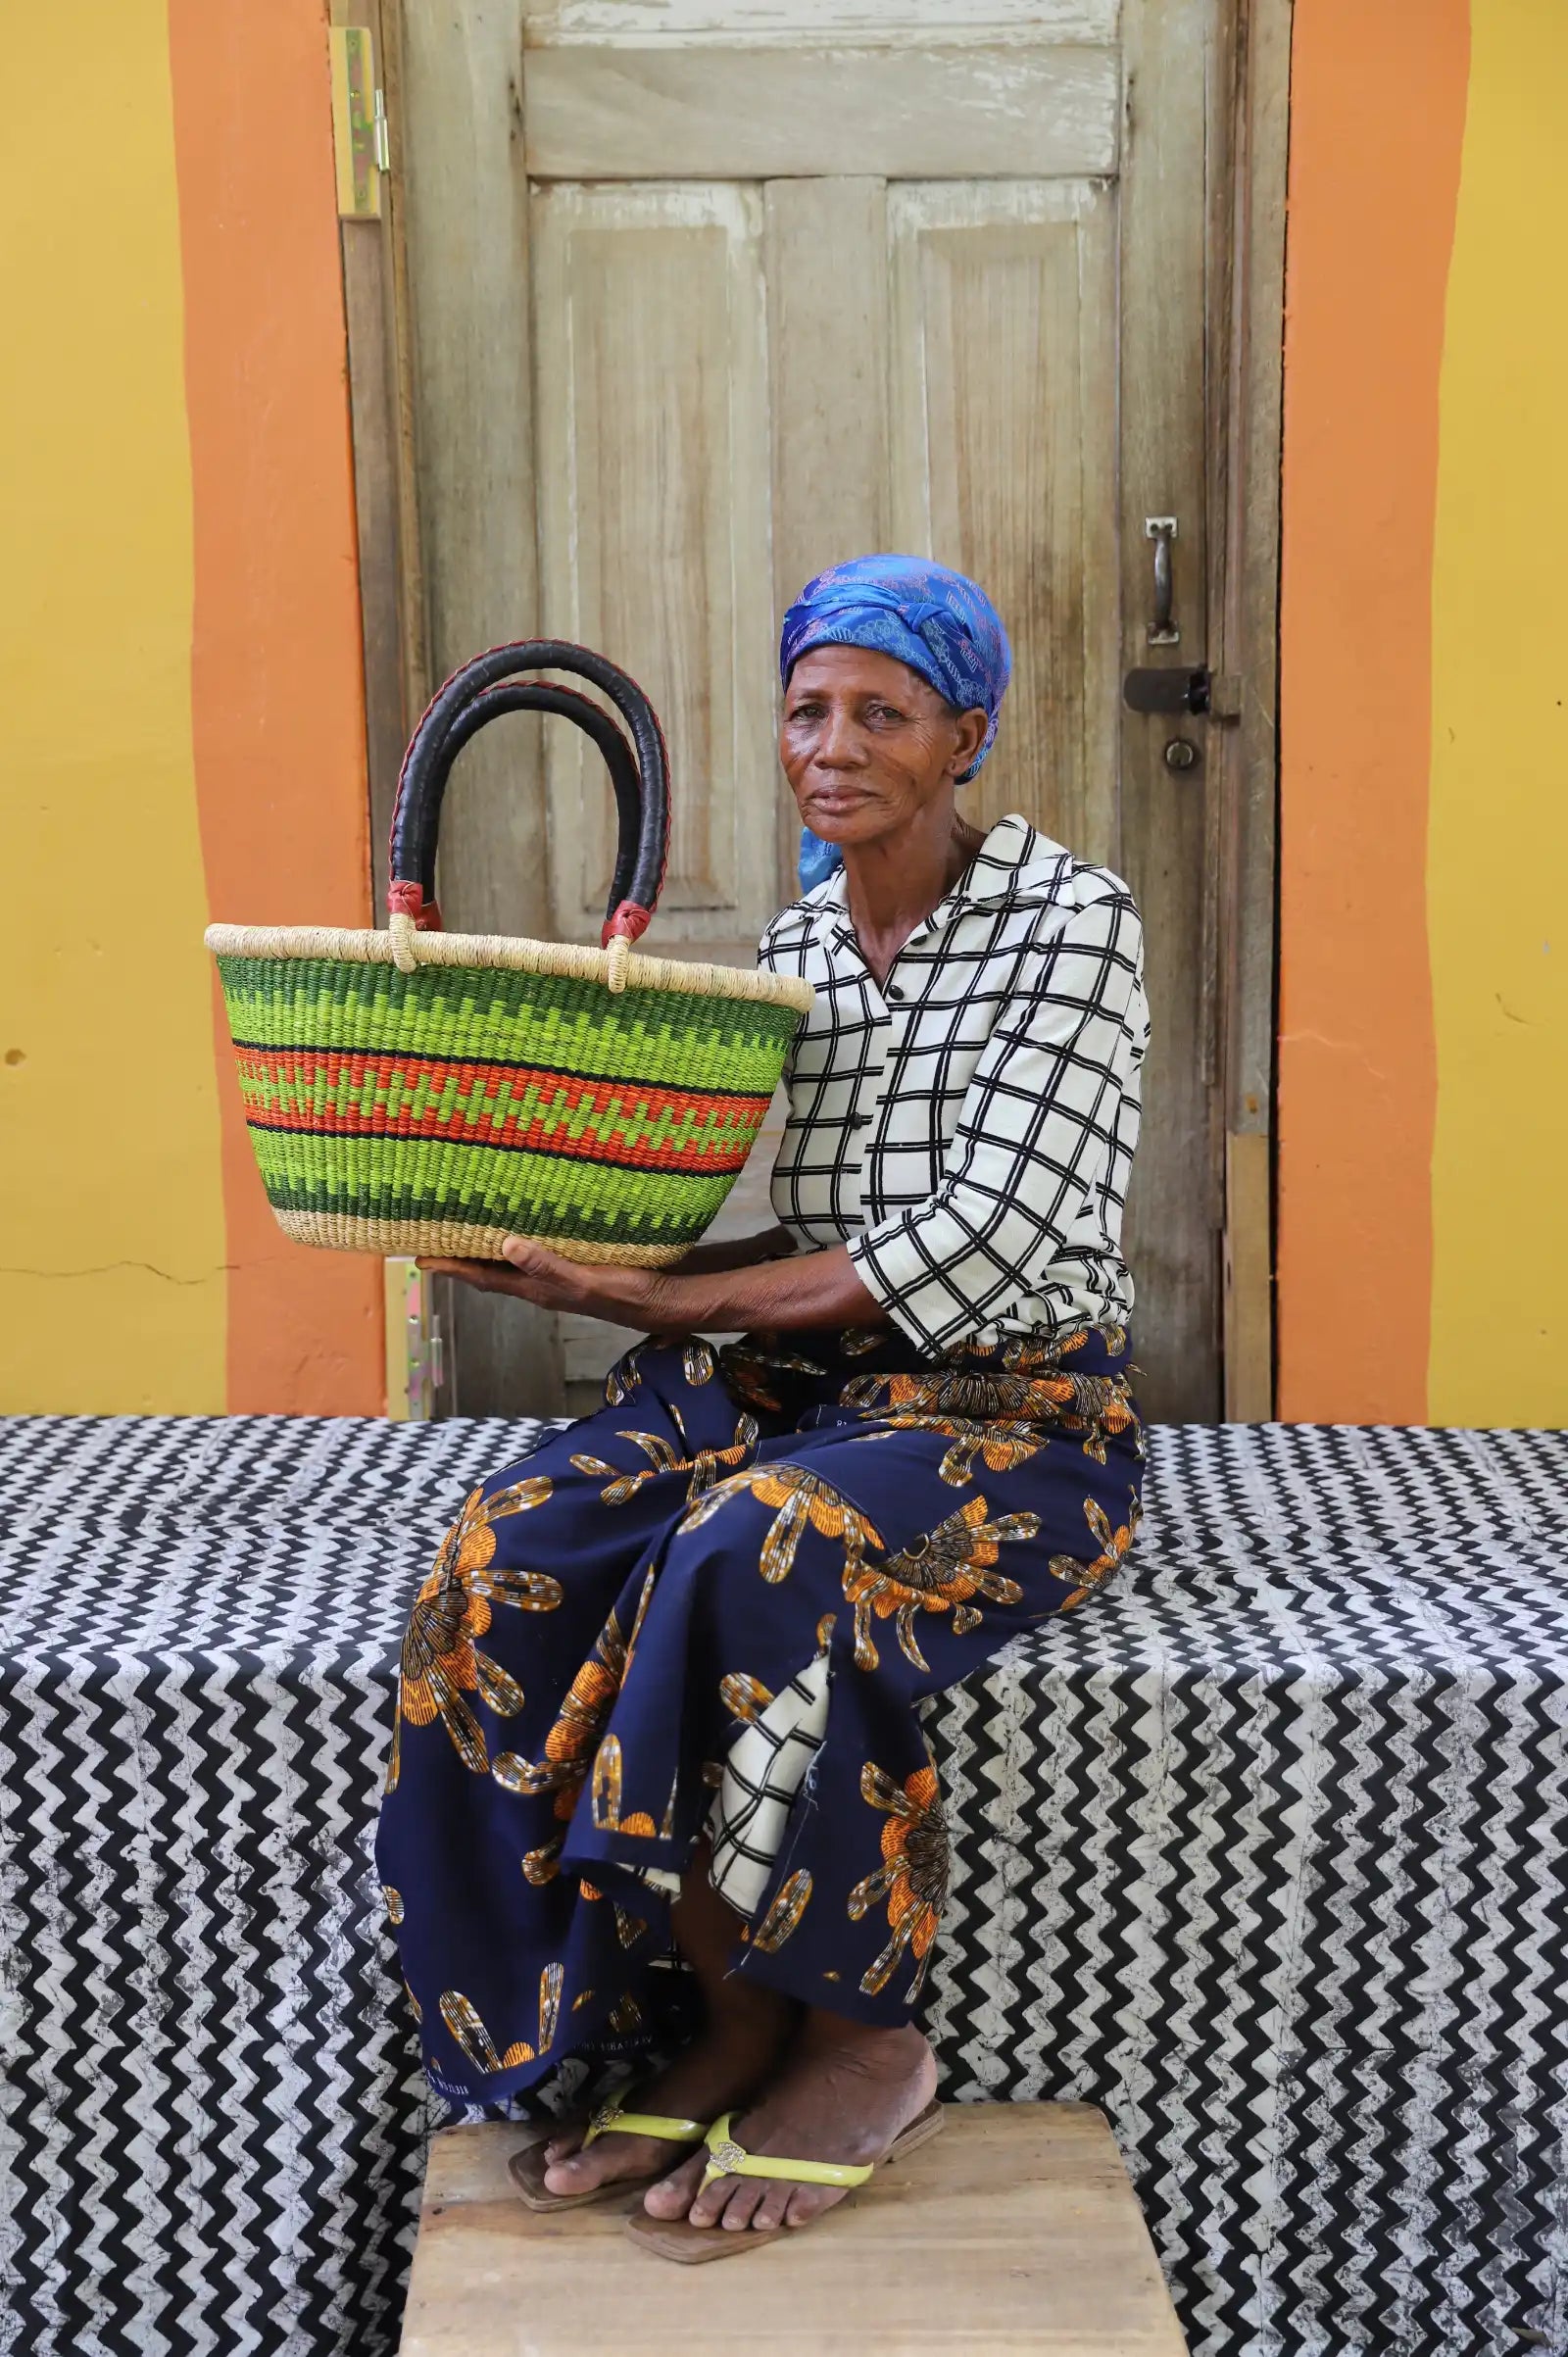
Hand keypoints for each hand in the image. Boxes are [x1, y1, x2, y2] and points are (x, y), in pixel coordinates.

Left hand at [416, 1239, 676, 1328]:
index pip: (484, 1278)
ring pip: (512, 1259)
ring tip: (465, 1223)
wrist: (668, 1299)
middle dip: (461, 1255)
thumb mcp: (586, 1282)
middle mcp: (543, 1283)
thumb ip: (548, 1266)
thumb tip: (505, 1244)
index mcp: (538, 1289)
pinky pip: (537, 1247)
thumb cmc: (629, 1293)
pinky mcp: (578, 1260)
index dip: (452, 1268)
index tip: (419, 1258)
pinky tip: (523, 1218)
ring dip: (487, 1245)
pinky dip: (521, 1235)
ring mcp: (560, 1273)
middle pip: (491, 1270)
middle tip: (432, 1235)